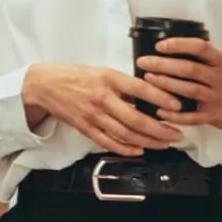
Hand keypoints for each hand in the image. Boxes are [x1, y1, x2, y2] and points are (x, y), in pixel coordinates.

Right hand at [23, 62, 183, 155]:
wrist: (44, 85)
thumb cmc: (75, 77)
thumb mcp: (102, 72)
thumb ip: (124, 84)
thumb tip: (150, 95)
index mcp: (108, 79)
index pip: (140, 89)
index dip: (160, 98)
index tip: (176, 105)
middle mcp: (101, 98)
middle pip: (135, 118)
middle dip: (160, 129)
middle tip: (176, 133)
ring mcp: (92, 115)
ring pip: (125, 133)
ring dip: (148, 141)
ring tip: (164, 143)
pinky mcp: (84, 127)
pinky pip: (108, 142)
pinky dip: (125, 148)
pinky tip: (139, 150)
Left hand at [140, 37, 221, 133]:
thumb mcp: (220, 64)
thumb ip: (199, 58)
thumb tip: (165, 49)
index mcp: (220, 61)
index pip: (201, 48)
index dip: (179, 45)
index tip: (159, 46)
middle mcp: (220, 78)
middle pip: (190, 69)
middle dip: (164, 65)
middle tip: (144, 63)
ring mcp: (217, 97)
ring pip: (190, 90)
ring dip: (167, 85)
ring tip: (148, 80)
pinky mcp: (214, 115)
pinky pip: (192, 116)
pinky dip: (175, 114)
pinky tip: (159, 111)